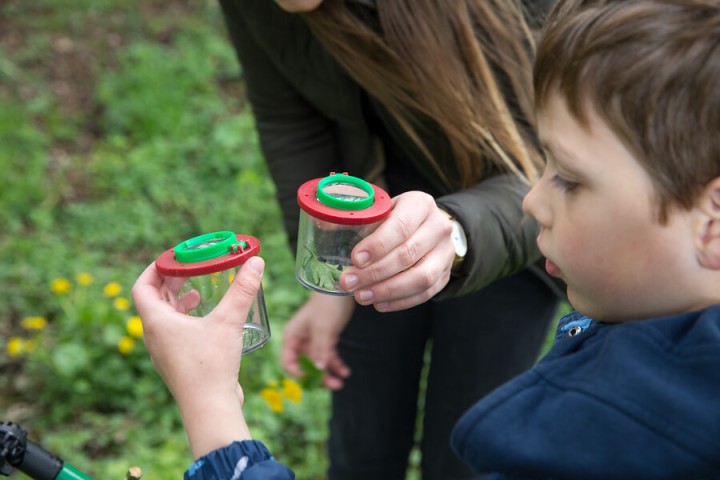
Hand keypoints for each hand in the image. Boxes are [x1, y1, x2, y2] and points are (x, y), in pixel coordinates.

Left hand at [131, 256, 264, 457]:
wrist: (209, 409)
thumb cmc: (211, 365)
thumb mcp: (228, 321)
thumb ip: (242, 290)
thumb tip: (255, 261)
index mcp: (157, 322)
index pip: (142, 287)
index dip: (153, 269)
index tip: (170, 259)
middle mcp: (155, 337)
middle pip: (152, 302)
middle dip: (168, 284)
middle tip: (186, 271)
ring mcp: (164, 353)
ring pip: (163, 320)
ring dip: (177, 303)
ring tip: (196, 295)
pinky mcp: (177, 365)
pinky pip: (173, 336)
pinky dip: (185, 322)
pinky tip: (207, 323)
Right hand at [281, 292, 352, 389]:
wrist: (339, 287)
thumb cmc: (326, 305)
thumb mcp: (323, 329)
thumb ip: (319, 350)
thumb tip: (319, 369)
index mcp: (292, 337)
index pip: (288, 362)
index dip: (298, 373)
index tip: (312, 379)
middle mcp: (300, 340)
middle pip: (305, 365)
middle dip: (318, 376)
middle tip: (334, 385)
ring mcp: (313, 339)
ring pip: (319, 362)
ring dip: (329, 372)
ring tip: (343, 380)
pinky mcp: (326, 337)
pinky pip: (329, 355)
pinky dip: (336, 363)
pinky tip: (345, 370)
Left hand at [339, 191, 455, 310]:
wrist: (429, 226)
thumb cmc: (396, 217)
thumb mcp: (380, 208)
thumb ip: (357, 218)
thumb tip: (324, 228)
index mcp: (420, 204)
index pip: (400, 227)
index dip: (377, 245)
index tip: (355, 259)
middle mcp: (438, 227)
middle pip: (407, 255)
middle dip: (375, 273)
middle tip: (348, 282)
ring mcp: (445, 253)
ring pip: (420, 278)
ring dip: (387, 291)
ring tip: (361, 297)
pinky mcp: (445, 274)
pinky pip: (425, 293)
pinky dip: (400, 302)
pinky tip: (379, 304)